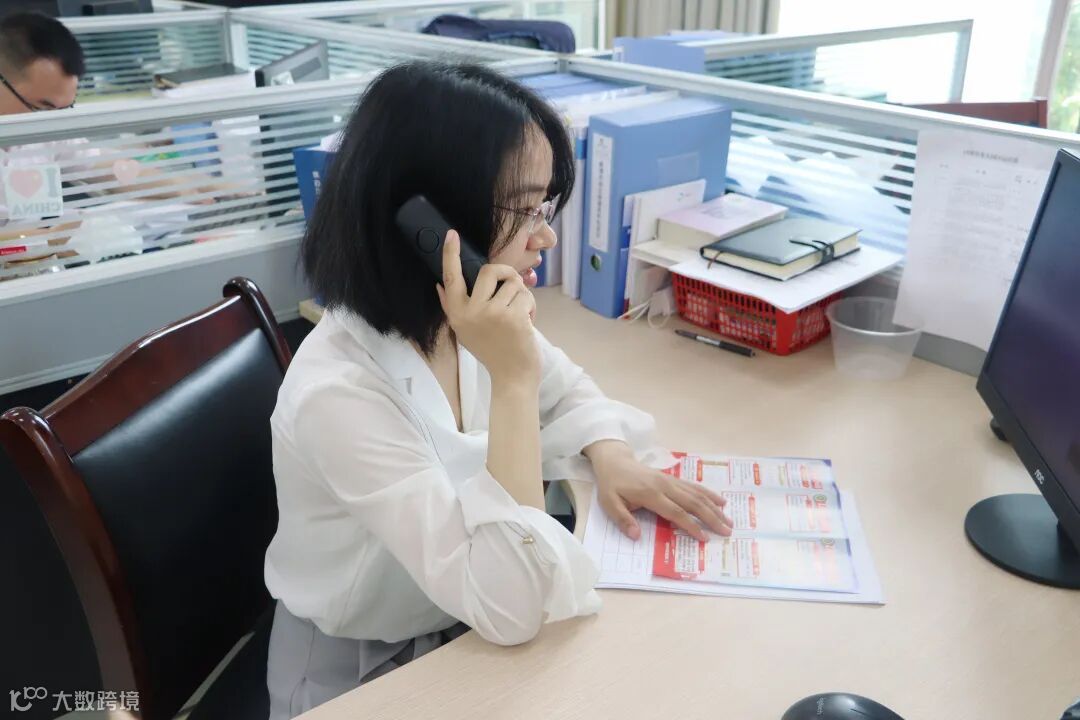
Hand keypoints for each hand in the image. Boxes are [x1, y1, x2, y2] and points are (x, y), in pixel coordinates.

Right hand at [436, 230, 538, 384]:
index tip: (452, 234)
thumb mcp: (466, 331)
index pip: (451, 278)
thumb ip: (454, 307)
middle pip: (489, 271)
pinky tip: (527, 324)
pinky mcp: (513, 316)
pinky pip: (526, 295)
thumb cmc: (493, 352)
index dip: (450, 254)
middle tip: (512, 291)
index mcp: (458, 314)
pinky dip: (531, 307)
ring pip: (513, 283)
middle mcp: (471, 312)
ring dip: (522, 297)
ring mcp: (492, 314)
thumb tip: (440, 285)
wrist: (512, 377)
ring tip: (520, 316)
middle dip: (507, 276)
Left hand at [587, 441, 732, 541]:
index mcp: (650, 494)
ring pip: (697, 494)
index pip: (676, 512)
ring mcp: (671, 481)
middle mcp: (665, 486)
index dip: (691, 525)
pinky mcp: (673, 479)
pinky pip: (694, 486)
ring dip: (714, 507)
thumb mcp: (609, 503)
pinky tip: (721, 501)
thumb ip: (623, 519)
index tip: (704, 538)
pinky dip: (709, 494)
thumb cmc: (612, 485)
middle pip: (693, 503)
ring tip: (729, 520)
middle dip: (711, 518)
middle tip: (727, 531)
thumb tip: (635, 536)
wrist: (615, 461)